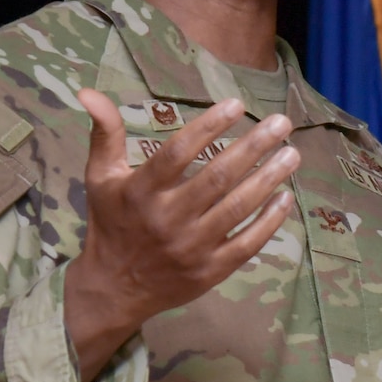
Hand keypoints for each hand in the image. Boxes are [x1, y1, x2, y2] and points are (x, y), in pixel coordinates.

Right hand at [62, 89, 299, 379]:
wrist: (114, 289)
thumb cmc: (111, 223)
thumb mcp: (100, 177)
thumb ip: (105, 133)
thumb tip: (89, 92)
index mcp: (140, 192)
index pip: (178, 152)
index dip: (208, 126)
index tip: (237, 105)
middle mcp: (167, 219)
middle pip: (217, 177)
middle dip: (254, 147)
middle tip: (281, 123)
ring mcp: (191, 247)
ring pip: (237, 208)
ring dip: (269, 179)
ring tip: (292, 154)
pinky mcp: (209, 271)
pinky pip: (246, 244)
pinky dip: (269, 222)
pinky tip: (285, 198)